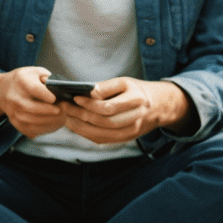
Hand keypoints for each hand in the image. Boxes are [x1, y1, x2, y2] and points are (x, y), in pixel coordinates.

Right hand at [0, 67, 65, 136]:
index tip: (54, 98)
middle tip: (62, 110)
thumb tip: (61, 90)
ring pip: (31, 121)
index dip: (45, 95)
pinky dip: (44, 128)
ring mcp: (13, 111)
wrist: (4, 90)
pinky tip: (52, 123)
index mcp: (21, 80)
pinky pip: (30, 129)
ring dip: (49, 121)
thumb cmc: (25, 80)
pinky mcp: (14, 122)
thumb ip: (49, 79)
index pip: (34, 89)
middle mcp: (14, 96)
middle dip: (49, 111)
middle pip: (31, 107)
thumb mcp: (37, 72)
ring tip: (61, 117)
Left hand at [63, 77, 190, 143]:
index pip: (109, 107)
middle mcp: (136, 118)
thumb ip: (106, 87)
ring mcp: (131, 132)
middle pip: (104, 122)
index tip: (75, 97)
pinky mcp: (125, 139)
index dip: (90, 104)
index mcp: (137, 100)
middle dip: (81, 116)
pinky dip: (87, 134)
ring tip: (67, 117)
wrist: (157, 106)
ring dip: (81, 127)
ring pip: (102, 134)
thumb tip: (88, 92)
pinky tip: (76, 126)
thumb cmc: (136, 91)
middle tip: (65, 108)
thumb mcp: (125, 82)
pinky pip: (103, 140)